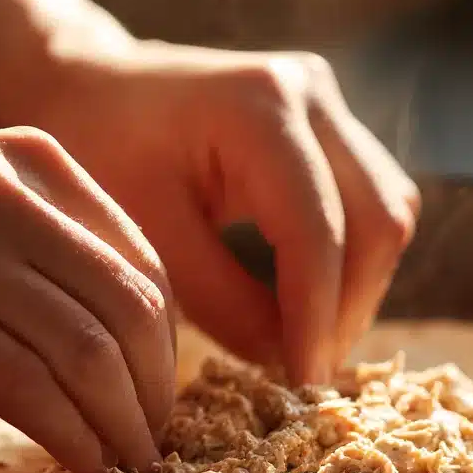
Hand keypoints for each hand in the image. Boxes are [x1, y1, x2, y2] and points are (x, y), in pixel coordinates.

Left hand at [0, 40, 421, 386]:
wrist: (83, 87)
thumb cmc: (95, 152)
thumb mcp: (143, 236)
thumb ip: (220, 301)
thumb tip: (285, 363)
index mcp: (258, 106)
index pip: (317, 229)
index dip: (317, 316)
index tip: (300, 385)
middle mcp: (311, 92)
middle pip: (380, 218)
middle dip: (349, 307)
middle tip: (305, 375)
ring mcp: (329, 104)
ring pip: (388, 212)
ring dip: (357, 289)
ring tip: (305, 347)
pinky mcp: (331, 127)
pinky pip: (369, 204)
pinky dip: (348, 264)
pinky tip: (305, 308)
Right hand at [0, 129, 174, 472]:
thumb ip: (32, 244)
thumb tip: (111, 339)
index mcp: (30, 160)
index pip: (143, 265)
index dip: (166, 349)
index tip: (155, 401)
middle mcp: (6, 189)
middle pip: (128, 311)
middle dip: (153, 396)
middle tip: (151, 452)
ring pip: (85, 352)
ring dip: (119, 428)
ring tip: (125, 471)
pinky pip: (25, 384)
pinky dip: (67, 436)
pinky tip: (77, 467)